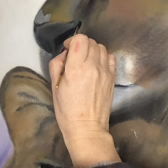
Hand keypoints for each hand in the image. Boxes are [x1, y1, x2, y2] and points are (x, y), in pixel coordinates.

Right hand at [48, 34, 119, 167]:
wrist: (87, 127)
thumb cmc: (67, 110)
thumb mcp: (54, 87)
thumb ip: (57, 65)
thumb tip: (65, 54)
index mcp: (76, 68)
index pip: (80, 39)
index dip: (72, 41)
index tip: (67, 50)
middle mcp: (93, 66)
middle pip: (91, 41)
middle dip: (81, 45)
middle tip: (75, 57)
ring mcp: (105, 71)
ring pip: (102, 48)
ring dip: (92, 50)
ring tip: (86, 61)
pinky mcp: (112, 78)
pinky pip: (110, 58)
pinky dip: (103, 57)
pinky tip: (97, 66)